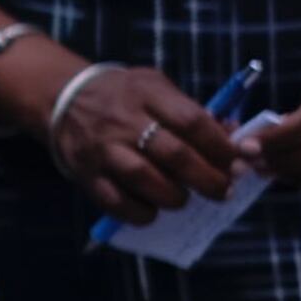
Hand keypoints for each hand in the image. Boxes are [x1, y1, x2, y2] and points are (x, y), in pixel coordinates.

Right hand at [43, 59, 246, 227]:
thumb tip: (235, 138)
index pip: (192, 121)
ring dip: (173, 196)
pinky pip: (115, 202)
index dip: (220, 146)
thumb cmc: (124, 95)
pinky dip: (140, 213)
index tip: (236, 162)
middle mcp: (124, 120)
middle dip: (207, 178)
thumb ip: (193, 112)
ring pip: (143, 178)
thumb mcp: (157, 87)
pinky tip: (152, 211)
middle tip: (224, 191)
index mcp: (147, 94)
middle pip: (173, 154)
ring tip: (183, 199)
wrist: (64, 98)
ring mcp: (103, 148)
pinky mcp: (87, 174)